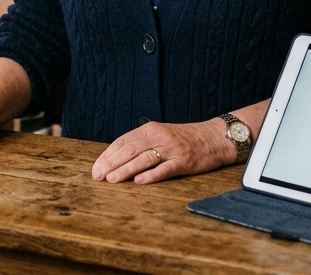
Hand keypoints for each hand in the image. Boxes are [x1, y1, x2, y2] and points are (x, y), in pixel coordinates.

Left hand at [91, 119, 232, 184]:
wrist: (214, 137)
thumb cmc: (185, 139)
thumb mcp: (160, 135)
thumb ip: (141, 144)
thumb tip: (116, 158)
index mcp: (150, 129)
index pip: (123, 141)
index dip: (107, 155)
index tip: (96, 168)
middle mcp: (159, 137)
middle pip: (130, 150)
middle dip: (111, 164)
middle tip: (98, 176)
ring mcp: (172, 149)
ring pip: (144, 159)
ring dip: (126, 170)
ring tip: (112, 179)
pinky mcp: (184, 161)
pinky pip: (165, 169)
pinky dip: (151, 175)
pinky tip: (139, 181)